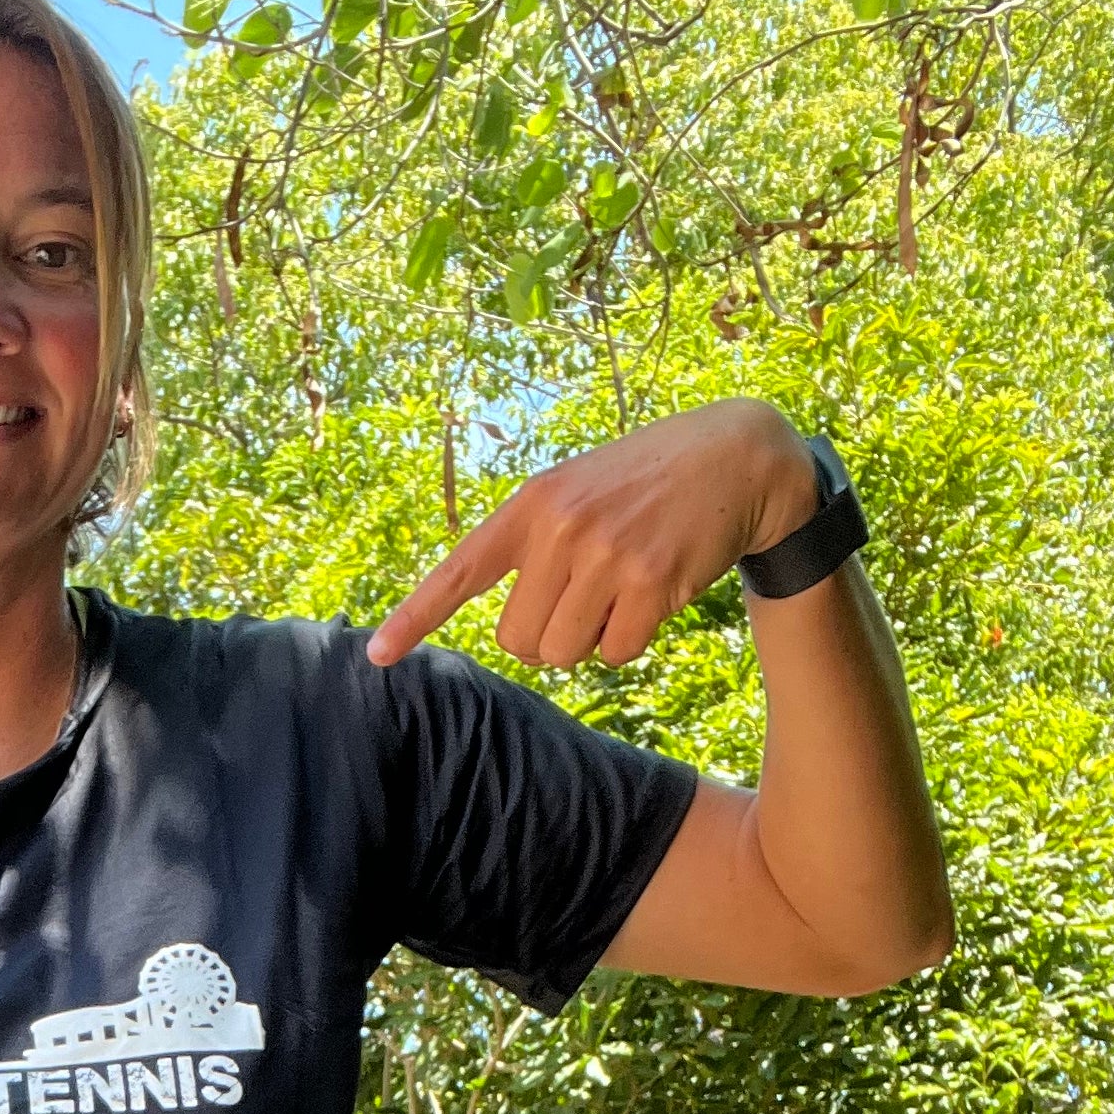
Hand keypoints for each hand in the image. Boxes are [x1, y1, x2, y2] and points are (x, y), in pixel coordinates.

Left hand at [368, 399, 819, 669]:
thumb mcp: (577, 492)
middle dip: (550, 634)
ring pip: (563, 654)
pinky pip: (614, 654)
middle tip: (588, 593)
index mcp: (532, 505)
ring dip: (590, 640)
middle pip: (519, 641)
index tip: (377, 656)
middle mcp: (559, 528)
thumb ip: (535, 547)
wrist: (736, 457)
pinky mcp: (648, 581)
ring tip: (621, 588)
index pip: (460, 571)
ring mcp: (603, 554)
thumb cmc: (644, 485)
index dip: (416, 618)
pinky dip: (631, 639)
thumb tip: (518, 639)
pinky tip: (655, 591)